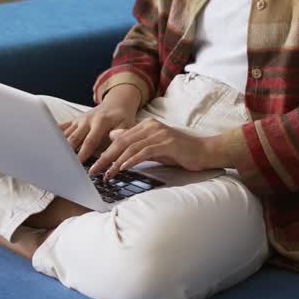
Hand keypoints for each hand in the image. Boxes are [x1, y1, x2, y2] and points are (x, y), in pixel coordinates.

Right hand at [58, 85, 140, 163]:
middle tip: (62, 165)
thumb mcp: (127, 125)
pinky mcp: (74, 121)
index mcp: (100, 122)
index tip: (78, 166)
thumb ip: (120, 135)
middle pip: (74, 139)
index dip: (83, 154)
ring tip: (51, 159)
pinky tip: (44, 143)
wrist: (117, 102)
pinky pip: (62, 128)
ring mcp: (79, 120)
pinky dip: (53, 135)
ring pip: (65, 135)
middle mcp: (87, 120)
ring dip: (59, 147)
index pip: (89, 141)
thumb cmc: (122, 117)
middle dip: (67, 153)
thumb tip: (115, 143)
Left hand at [87, 119, 222, 179]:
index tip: (95, 164)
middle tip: (93, 170)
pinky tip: (122, 168)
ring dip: (115, 161)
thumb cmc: (181, 152)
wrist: (205, 151)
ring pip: (130, 147)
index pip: (120, 138)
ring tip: (106, 173)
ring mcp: (159, 133)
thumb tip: (114, 138)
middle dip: (105, 157)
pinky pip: (144, 151)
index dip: (105, 151)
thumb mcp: (155, 147)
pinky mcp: (166, 143)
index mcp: (147, 125)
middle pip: (122, 141)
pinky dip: (131, 160)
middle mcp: (151, 126)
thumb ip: (136, 143)